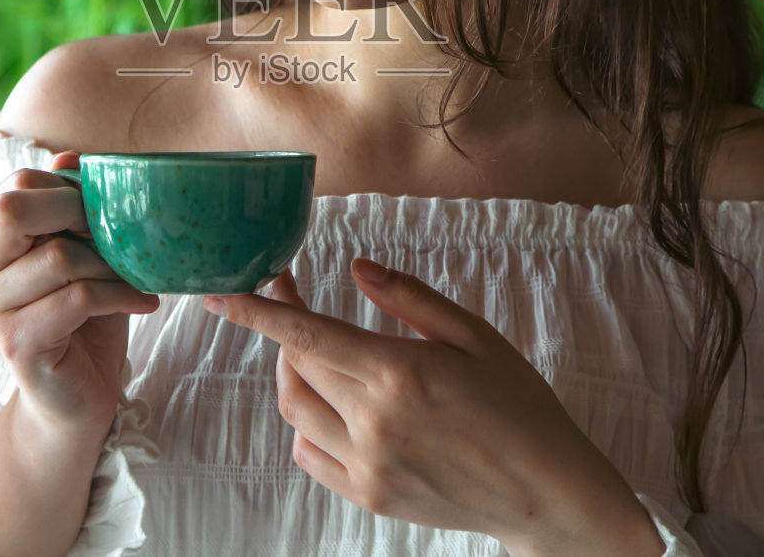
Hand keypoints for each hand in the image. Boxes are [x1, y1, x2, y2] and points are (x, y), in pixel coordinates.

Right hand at [0, 151, 160, 434]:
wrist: (77, 399)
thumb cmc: (83, 320)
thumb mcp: (81, 256)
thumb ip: (71, 210)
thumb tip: (70, 154)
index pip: (14, 188)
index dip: (64, 189)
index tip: (102, 213)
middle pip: (15, 212)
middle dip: (77, 214)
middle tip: (118, 235)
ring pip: (59, 259)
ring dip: (112, 264)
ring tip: (139, 274)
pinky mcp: (18, 344)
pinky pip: (76, 300)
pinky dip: (120, 295)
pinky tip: (144, 301)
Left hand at [204, 260, 650, 553]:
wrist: (545, 490)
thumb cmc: (519, 405)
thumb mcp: (475, 336)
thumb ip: (409, 299)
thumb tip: (356, 268)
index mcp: (399, 373)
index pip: (307, 334)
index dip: (256, 312)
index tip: (218, 293)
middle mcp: (374, 421)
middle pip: (296, 364)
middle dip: (284, 325)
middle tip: (294, 294)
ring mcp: (368, 465)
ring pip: (295, 409)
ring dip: (292, 372)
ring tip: (316, 348)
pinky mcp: (369, 495)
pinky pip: (309, 453)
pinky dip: (307, 422)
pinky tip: (335, 404)